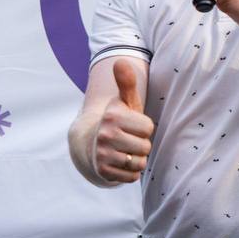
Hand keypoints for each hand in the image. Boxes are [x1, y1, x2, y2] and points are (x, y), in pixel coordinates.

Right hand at [94, 60, 154, 182]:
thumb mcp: (123, 102)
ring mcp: (103, 154)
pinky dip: (129, 172)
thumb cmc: (116, 121)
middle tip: (128, 140)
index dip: (144, 128)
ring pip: (139, 163)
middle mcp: (105, 134)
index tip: (132, 126)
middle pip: (145, 147)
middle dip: (141, 145)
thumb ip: (126, 83)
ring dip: (136, 159)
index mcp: (112, 116)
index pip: (148, 127)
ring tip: (125, 151)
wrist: (90, 144)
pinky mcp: (103, 171)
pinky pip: (131, 176)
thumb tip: (121, 60)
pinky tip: (120, 163)